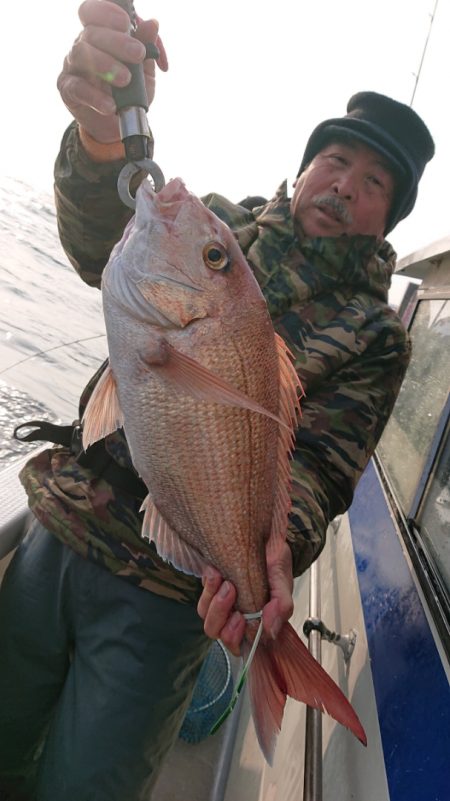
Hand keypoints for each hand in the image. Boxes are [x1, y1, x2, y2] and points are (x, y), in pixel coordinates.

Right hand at [57, 0, 167, 143]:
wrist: (118, 126)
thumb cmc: (129, 93)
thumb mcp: (143, 72)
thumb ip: (147, 47)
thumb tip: (153, 24)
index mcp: (100, 35)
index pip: (93, 12)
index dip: (107, 12)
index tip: (127, 24)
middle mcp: (82, 45)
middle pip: (92, 32)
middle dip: (117, 41)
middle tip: (138, 55)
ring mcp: (72, 66)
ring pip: (81, 53)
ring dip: (106, 64)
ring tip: (126, 80)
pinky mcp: (67, 89)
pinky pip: (77, 87)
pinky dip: (96, 96)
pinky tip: (111, 105)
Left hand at [197, 543, 293, 656]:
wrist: (260, 538)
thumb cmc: (274, 558)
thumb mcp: (282, 576)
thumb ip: (282, 603)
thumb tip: (271, 629)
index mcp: (262, 622)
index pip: (246, 646)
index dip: (239, 636)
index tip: (242, 617)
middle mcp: (242, 620)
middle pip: (223, 636)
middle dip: (223, 615)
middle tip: (231, 592)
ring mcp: (226, 609)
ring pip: (211, 624)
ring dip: (215, 603)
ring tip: (225, 582)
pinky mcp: (213, 596)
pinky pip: (203, 603)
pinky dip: (208, 589)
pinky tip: (216, 574)